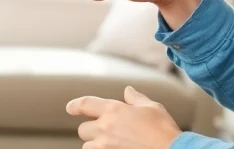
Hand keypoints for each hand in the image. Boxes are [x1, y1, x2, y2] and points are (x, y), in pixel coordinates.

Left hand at [66, 86, 182, 148]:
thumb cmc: (163, 129)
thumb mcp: (152, 107)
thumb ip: (136, 98)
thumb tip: (127, 91)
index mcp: (114, 110)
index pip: (85, 104)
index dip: (75, 105)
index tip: (70, 108)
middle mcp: (105, 128)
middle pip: (83, 130)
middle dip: (91, 129)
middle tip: (105, 130)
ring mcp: (105, 146)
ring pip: (87, 146)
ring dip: (95, 144)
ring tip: (110, 142)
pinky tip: (114, 147)